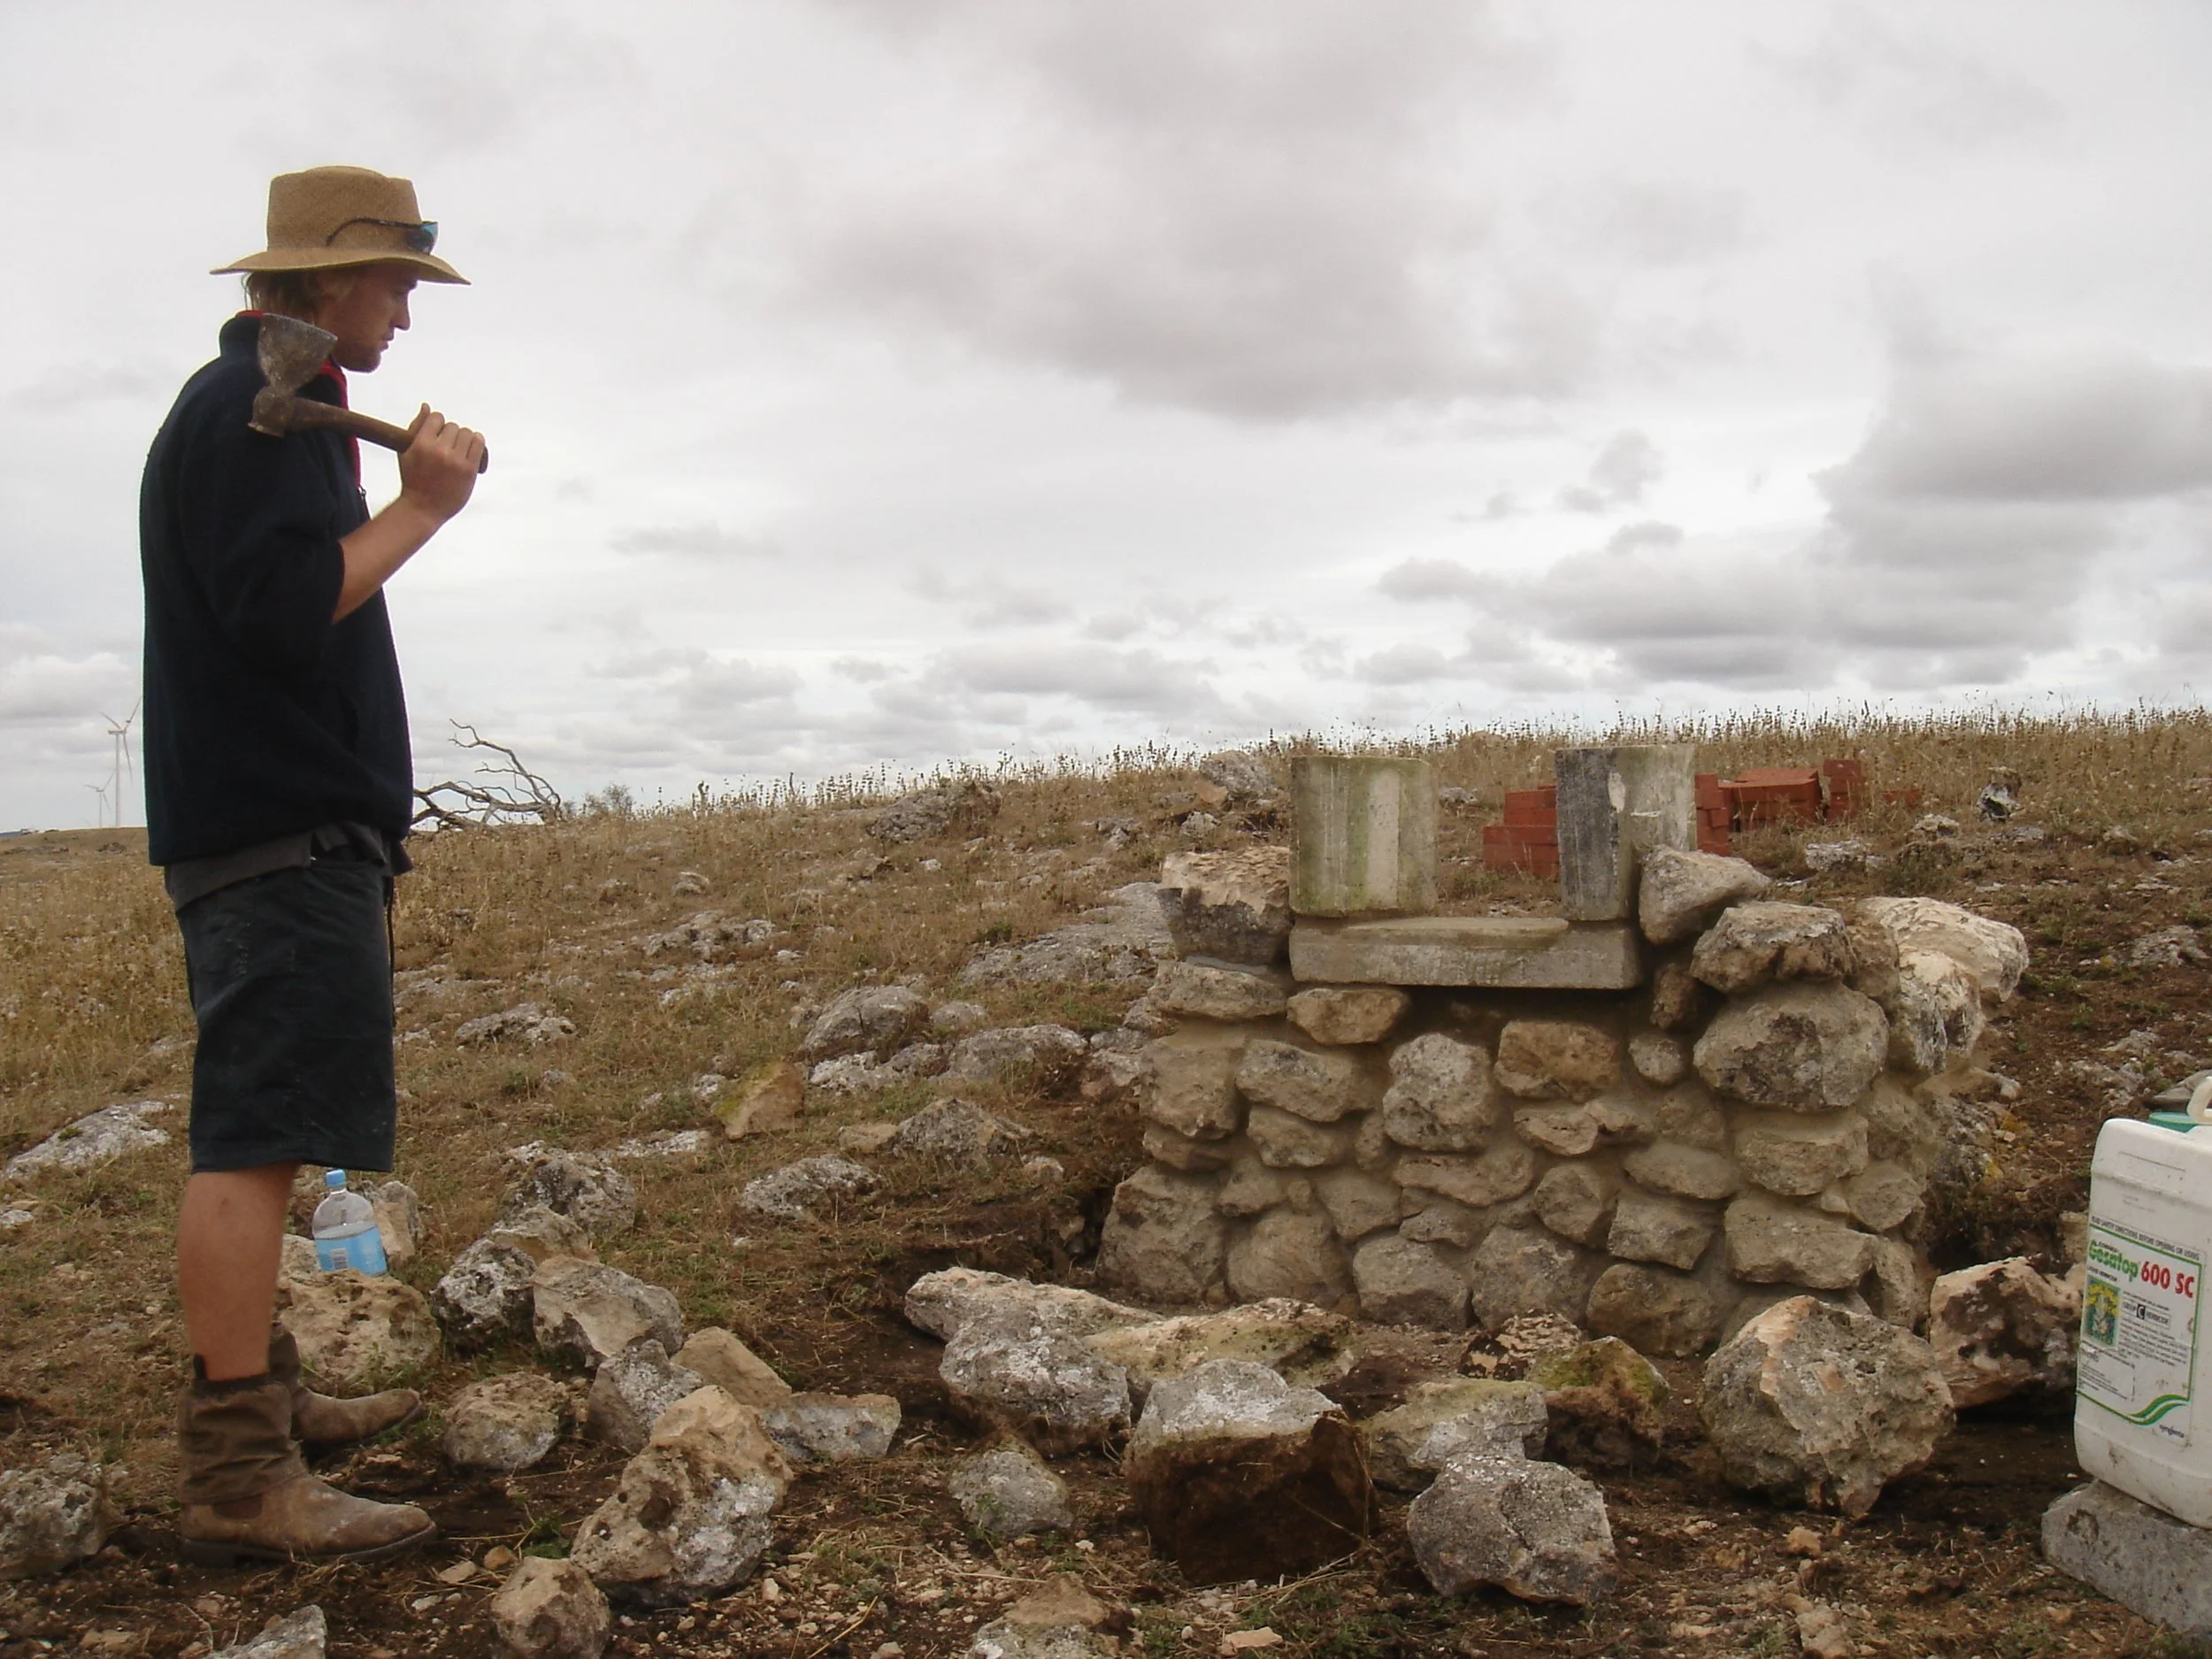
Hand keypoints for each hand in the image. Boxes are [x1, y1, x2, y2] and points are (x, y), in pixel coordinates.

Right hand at [396, 404, 485, 522]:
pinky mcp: (469, 470)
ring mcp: (456, 461)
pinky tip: (472, 447)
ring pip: (467, 433)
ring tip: (459, 449)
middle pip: (453, 426)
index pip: (437, 418)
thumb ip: (416, 427)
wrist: (422, 509)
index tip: (437, 436)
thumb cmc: (412, 480)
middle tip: (447, 447)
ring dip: (464, 439)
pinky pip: (479, 445)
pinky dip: (477, 443)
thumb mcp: (406, 452)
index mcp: (421, 444)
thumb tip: (426, 406)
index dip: (437, 425)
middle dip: (450, 435)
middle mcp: (439, 450)